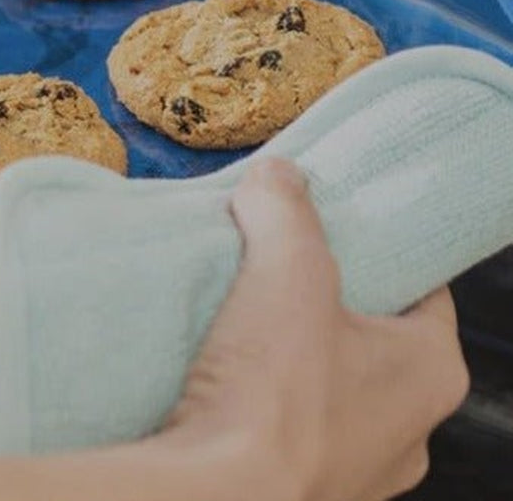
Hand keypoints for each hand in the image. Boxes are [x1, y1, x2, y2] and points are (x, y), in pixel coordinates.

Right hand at [155, 157, 469, 500]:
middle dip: (326, 297)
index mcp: (431, 370)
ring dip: (294, 350)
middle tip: (278, 261)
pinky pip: (294, 424)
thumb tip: (276, 173)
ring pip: (332, 383)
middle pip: (372, 334)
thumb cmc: (274, 391)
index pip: (423, 287)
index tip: (333, 222)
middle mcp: (410, 429)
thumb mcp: (285, 269)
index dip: (379, 247)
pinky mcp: (307, 489)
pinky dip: (267, 396)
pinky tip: (227, 371)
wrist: (212, 498)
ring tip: (243, 313)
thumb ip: (284, 208)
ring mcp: (359, 469)